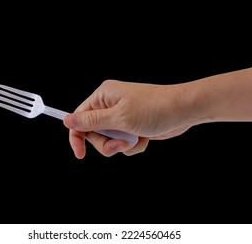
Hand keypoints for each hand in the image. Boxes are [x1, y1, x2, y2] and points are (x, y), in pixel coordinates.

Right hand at [63, 80, 193, 158]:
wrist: (183, 111)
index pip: (79, 117)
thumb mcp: (120, 117)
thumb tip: (67, 120)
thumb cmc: (154, 108)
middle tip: (120, 144)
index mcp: (103, 96)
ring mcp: (122, 116)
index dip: (77, 137)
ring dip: (122, 146)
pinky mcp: (132, 126)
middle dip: (107, 144)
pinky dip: (133, 145)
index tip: (80, 154)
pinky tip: (144, 138)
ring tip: (135, 139)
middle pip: (94, 133)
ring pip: (109, 141)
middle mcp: (110, 105)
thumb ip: (92, 121)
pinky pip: (123, 143)